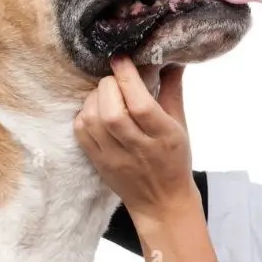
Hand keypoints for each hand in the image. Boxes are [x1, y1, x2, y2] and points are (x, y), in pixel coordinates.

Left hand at [74, 55, 197, 222]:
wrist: (161, 203)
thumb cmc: (174, 160)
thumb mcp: (181, 125)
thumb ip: (172, 90)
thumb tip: (172, 59)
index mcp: (165, 136)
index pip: (141, 104)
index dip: (127, 77)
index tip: (121, 58)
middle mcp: (139, 148)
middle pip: (113, 112)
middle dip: (109, 86)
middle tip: (114, 79)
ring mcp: (115, 158)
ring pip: (93, 120)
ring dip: (95, 98)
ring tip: (105, 93)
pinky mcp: (98, 162)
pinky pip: (81, 132)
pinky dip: (84, 113)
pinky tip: (96, 110)